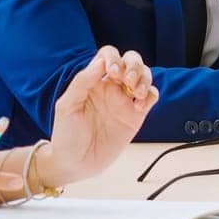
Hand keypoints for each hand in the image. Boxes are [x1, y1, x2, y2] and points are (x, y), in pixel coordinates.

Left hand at [42, 47, 158, 187]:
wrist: (76, 162)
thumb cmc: (66, 134)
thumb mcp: (67, 106)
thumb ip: (82, 82)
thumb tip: (100, 62)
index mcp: (93, 81)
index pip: (108, 56)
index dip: (114, 58)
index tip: (111, 72)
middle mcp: (111, 88)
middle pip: (131, 61)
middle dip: (134, 65)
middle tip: (126, 81)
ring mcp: (125, 101)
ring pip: (144, 76)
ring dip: (144, 78)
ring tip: (136, 93)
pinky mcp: (136, 116)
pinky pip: (151, 97)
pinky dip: (151, 95)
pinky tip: (141, 105)